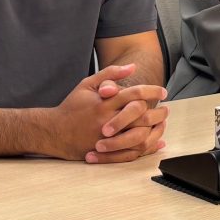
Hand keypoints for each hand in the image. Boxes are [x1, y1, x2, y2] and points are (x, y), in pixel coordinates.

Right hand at [42, 64, 167, 163]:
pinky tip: (156, 141)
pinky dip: (147, 147)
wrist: (53, 131)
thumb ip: (110, 74)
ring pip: (139, 136)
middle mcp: (107, 120)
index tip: (163, 92)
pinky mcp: (105, 153)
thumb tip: (133, 66)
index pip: (135, 94)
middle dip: (158, 112)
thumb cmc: (72, 106)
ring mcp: (107, 139)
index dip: (152, 92)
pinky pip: (131, 152)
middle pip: (141, 116)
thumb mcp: (87, 84)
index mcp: (104, 102)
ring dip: (155, 130)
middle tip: (166, 108)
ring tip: (162, 123)